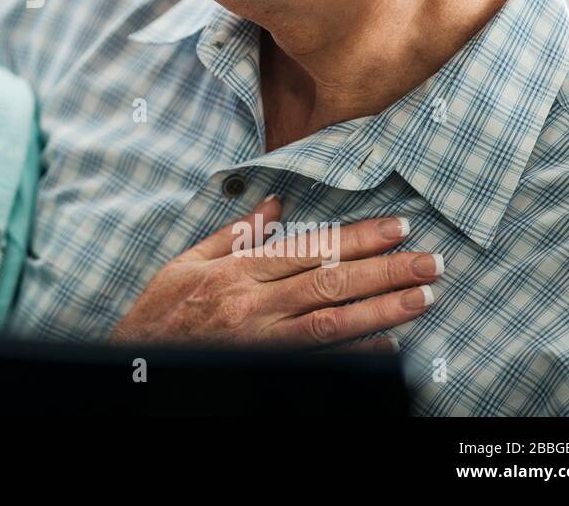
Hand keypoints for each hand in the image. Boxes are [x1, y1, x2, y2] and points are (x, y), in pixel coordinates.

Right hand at [110, 195, 438, 348]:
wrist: (139, 358)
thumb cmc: (162, 310)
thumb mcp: (187, 261)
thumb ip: (235, 233)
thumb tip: (274, 203)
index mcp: (238, 271)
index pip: (310, 249)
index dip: (356, 238)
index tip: (395, 228)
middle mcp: (254, 303)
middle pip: (330, 282)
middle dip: (385, 270)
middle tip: (430, 261)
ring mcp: (263, 339)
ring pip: (332, 321)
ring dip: (382, 309)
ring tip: (423, 296)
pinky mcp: (266, 365)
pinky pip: (317, 359)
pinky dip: (355, 353)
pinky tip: (389, 346)